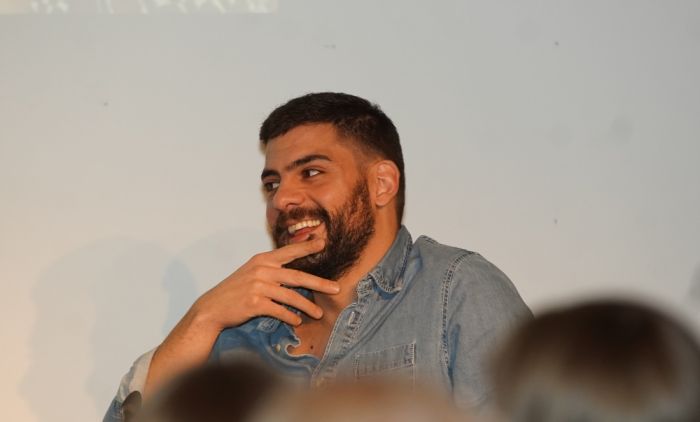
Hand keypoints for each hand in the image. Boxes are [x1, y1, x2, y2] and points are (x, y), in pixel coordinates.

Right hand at [192, 238, 338, 328]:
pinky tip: (296, 322)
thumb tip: (296, 274)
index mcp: (262, 260)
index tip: (323, 242)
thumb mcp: (251, 273)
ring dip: (307, 307)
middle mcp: (262, 270)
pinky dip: (290, 317)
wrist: (212, 308)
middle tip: (336, 288)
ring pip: (291, 297)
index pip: (289, 252)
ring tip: (318, 314)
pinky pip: (279, 311)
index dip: (307, 247)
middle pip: (297, 276)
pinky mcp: (255, 303)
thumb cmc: (235, 291)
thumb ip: (271, 270)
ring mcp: (258, 286)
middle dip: (319, 283)